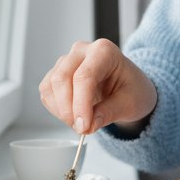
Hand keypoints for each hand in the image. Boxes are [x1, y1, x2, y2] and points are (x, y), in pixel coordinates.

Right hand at [39, 38, 156, 134]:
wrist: (129, 87)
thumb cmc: (133, 89)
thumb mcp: (130, 104)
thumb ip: (109, 113)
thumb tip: (88, 125)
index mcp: (104, 51)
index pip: (84, 76)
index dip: (80, 104)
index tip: (84, 127)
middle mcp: (82, 51)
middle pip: (62, 79)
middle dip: (68, 109)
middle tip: (82, 129)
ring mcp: (66, 61)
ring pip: (50, 86)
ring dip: (61, 111)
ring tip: (81, 123)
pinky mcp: (56, 73)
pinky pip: (47, 93)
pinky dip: (56, 109)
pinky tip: (73, 115)